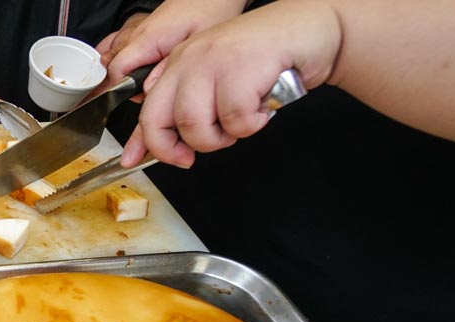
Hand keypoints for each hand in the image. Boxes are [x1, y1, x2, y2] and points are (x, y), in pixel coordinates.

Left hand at [122, 0, 341, 167]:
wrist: (309, 27)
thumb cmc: (265, 60)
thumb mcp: (217, 81)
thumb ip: (187, 109)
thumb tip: (157, 149)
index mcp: (177, 64)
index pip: (148, 111)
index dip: (145, 143)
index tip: (145, 161)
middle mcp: (188, 60)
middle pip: (159, 122)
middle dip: (180, 147)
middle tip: (212, 142)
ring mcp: (212, 61)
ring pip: (195, 126)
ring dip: (223, 136)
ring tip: (243, 119)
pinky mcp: (240, 66)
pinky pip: (235, 120)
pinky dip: (252, 124)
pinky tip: (262, 108)